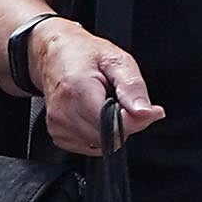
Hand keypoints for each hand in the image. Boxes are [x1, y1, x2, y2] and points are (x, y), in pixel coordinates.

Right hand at [20, 14, 160, 154]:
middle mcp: (62, 113)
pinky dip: (98, 133)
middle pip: (110, 138)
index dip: (135, 120)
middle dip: (123, 123)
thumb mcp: (117, 60)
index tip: (141, 108)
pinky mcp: (58, 136)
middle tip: (118, 99)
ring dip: (110, 129)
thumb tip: (146, 113)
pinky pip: (91, 146)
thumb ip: (133, 87)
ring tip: (102, 103)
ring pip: (102, 145)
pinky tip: (92, 113)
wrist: (54, 55)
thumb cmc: (85, 55)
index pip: (114, 126)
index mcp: (77, 91)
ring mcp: (58, 127)